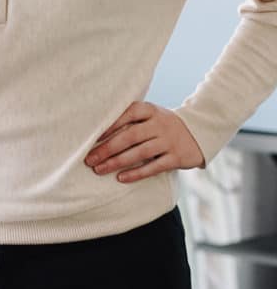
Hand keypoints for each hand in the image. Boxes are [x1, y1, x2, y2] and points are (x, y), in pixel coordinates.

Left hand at [85, 102, 204, 182]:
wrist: (198, 133)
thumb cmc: (162, 125)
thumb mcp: (150, 116)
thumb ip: (130, 120)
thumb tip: (97, 133)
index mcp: (151, 110)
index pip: (128, 114)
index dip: (109, 125)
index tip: (92, 138)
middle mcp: (160, 124)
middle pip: (130, 136)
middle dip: (107, 148)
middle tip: (89, 159)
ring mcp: (169, 141)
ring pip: (140, 153)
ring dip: (117, 162)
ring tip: (99, 170)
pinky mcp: (177, 158)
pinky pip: (154, 167)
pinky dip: (136, 173)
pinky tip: (121, 178)